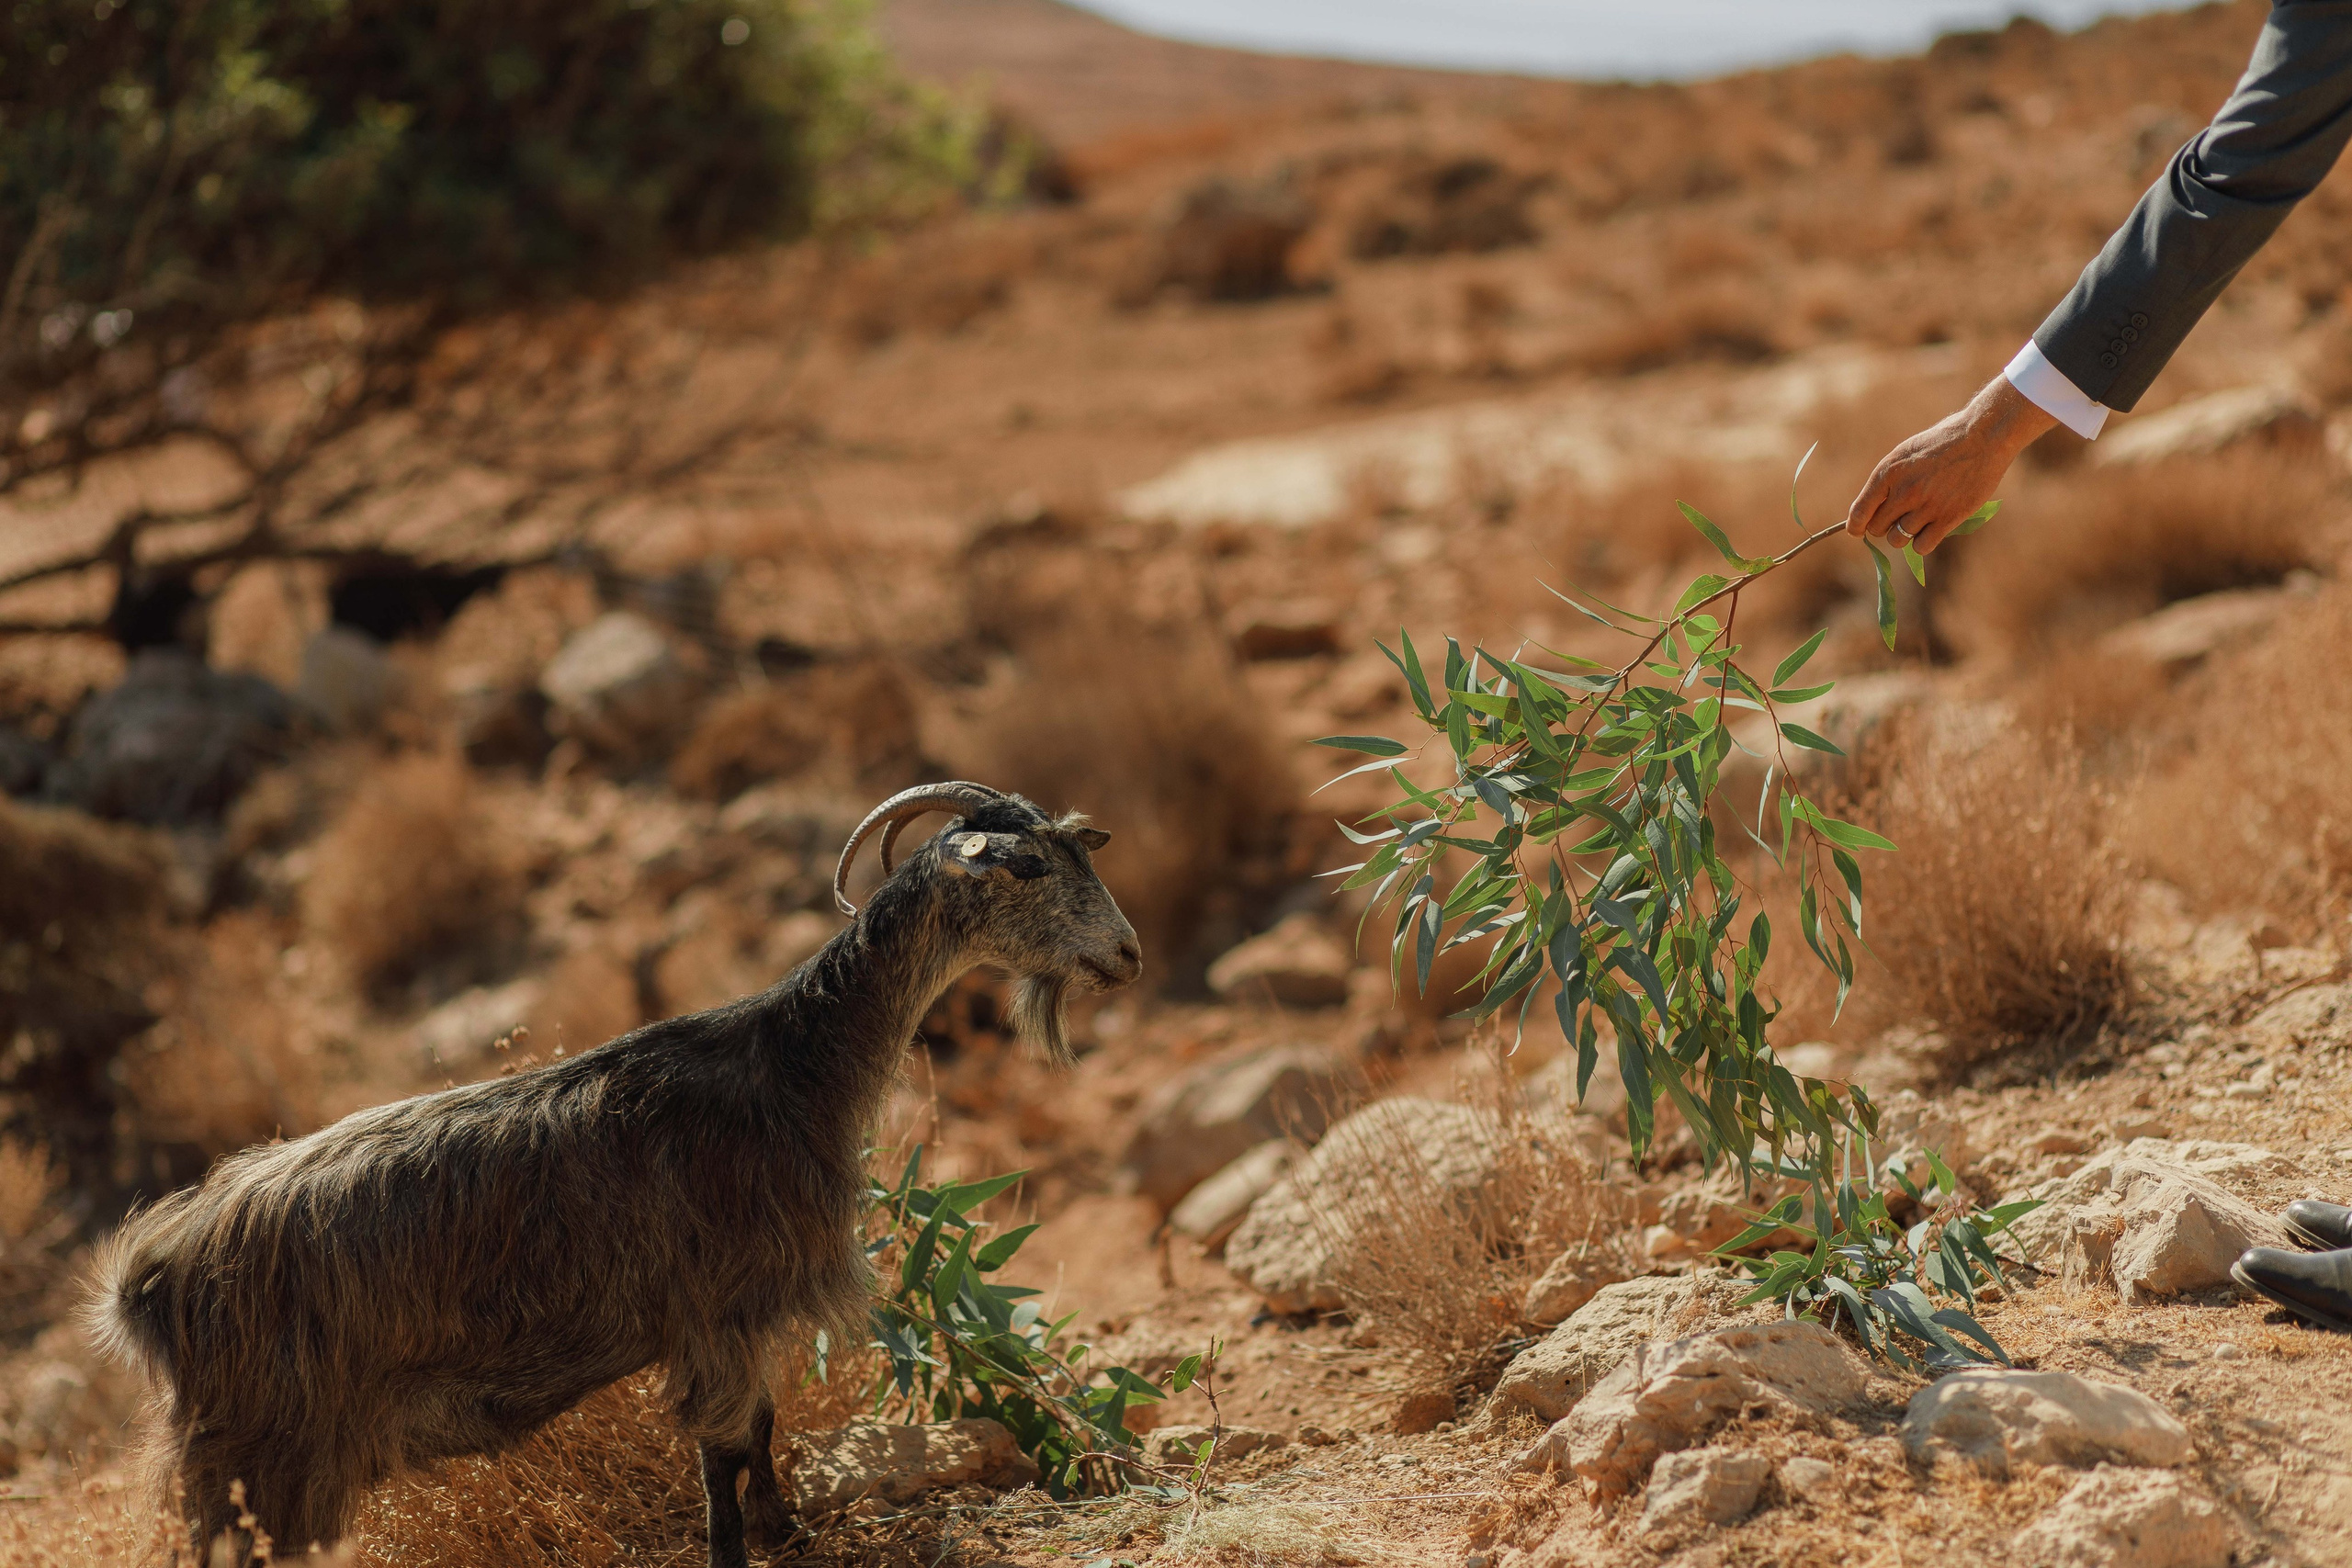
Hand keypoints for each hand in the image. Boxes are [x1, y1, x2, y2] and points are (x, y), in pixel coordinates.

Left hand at [1844, 375, 2055, 553]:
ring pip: (1898, 540)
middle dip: (1884, 526)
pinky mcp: (1949, 517)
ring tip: (1915, 521)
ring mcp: (1927, 506)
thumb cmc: (1941, 443)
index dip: (1855, 526)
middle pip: (1877, 529)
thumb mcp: (1905, 454)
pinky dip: (1922, 543)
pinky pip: (1922, 547)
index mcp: (1888, 472)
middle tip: (1897, 517)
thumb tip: (1870, 511)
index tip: (1857, 531)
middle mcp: (1904, 492)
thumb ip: (1887, 481)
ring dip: (1903, 535)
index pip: (1859, 512)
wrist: (1983, 436)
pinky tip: (1929, 530)